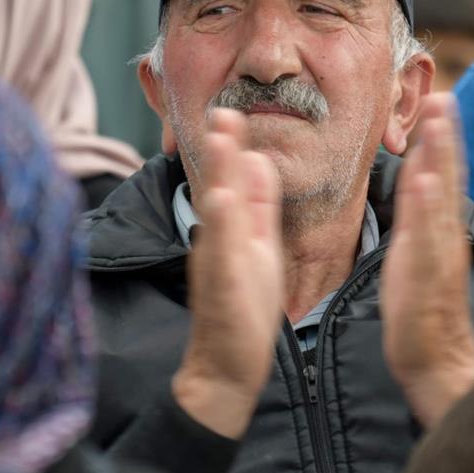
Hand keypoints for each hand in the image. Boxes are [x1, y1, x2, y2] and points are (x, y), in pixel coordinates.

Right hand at [173, 109, 284, 438]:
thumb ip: (255, 204)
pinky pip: (220, 253)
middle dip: (222, 148)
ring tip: (222, 141)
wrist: (227, 364)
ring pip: (217, 214)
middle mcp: (220, 240)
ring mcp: (218, 262)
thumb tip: (253, 158)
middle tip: (222, 108)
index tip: (231, 109)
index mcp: (234, 228)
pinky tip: (221, 203)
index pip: (232, 178)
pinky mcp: (222, 288)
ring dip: (217, 177)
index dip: (232, 145)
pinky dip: (221, 227)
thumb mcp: (256, 244)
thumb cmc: (244, 304)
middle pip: (219, 185)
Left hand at [382, 93, 473, 427]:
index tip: (441, 97)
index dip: (443, 137)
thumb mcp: (417, 247)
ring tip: (438, 122)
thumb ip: (421, 210)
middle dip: (446, 136)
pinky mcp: (427, 278)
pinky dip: (427, 210)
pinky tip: (423, 184)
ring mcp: (439, 255)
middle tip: (444, 94)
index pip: (444, 175)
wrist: (434, 359)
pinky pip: (427, 238)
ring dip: (440, 159)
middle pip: (448, 177)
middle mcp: (446, 236)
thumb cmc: (421, 304)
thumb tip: (422, 169)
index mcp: (441, 228)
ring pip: (441, 200)